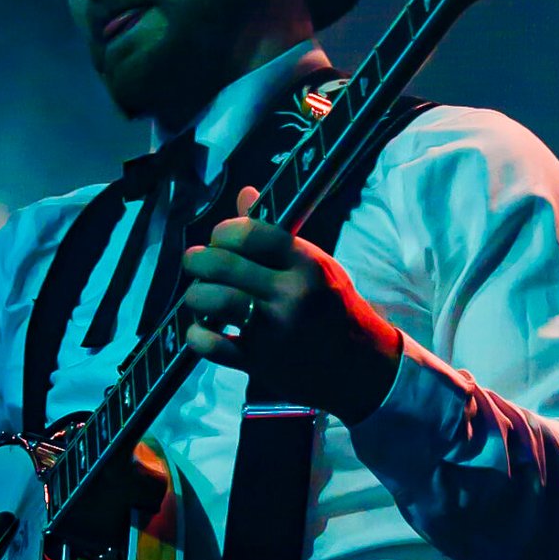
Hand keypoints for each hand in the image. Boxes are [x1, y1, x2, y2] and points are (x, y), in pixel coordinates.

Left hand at [182, 186, 403, 424]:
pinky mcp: (260, 362)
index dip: (223, 232)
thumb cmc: (334, 309)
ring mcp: (274, 330)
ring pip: (212, 300)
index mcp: (306, 264)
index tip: (219, 240)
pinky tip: (203, 331)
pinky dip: (197, 336)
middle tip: (196, 263)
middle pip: (222, 264)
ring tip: (200, 297)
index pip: (249, 232)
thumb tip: (244, 193)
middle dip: (197, 260)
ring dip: (195, 296)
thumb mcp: (318, 266)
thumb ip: (277, 235)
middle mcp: (290, 294)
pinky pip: (211, 345)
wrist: (363, 367)